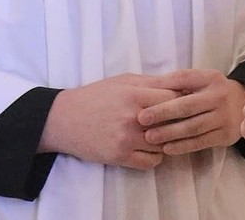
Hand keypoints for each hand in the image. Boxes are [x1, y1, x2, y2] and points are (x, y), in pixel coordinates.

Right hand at [39, 74, 179, 168]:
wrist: (64, 119)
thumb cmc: (96, 95)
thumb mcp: (123, 81)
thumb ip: (152, 82)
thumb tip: (181, 83)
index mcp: (134, 95)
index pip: (174, 99)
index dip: (180, 100)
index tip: (179, 103)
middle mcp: (132, 118)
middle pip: (172, 122)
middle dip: (177, 121)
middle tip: (176, 121)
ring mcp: (126, 140)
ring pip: (165, 144)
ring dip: (166, 141)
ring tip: (160, 135)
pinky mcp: (119, 157)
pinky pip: (152, 162)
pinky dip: (154, 156)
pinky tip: (149, 148)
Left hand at [137, 69, 244, 155]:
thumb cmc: (214, 91)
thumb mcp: (202, 80)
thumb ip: (179, 81)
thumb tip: (150, 84)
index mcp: (211, 78)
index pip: (184, 80)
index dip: (163, 89)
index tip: (144, 100)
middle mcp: (219, 96)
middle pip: (187, 106)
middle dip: (163, 113)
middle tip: (142, 119)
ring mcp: (224, 117)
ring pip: (193, 127)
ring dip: (170, 132)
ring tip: (150, 137)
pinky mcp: (226, 135)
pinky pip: (201, 142)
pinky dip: (183, 146)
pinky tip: (167, 149)